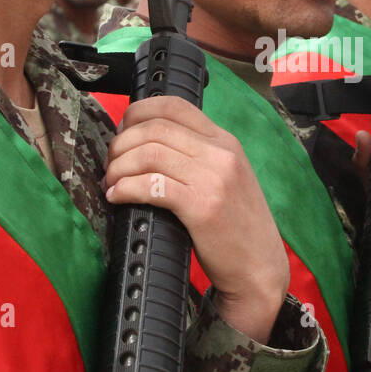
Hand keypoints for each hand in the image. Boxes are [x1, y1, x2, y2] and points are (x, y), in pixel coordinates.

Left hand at [105, 95, 287, 343]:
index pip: (173, 105)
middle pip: (155, 128)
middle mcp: (221, 153)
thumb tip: (147, 144)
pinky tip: (117, 197)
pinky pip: (152, 185)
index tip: (121, 133)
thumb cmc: (236, 226)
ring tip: (110, 183)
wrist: (260, 267)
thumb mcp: (226, 177)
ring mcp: (213, 178)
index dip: (137, 113)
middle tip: (110, 165)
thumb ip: (197, 156)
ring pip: (149, 153)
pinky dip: (126, 188)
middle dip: (121, 144)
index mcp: (225, 141)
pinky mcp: (203, 207)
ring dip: (119, 167)